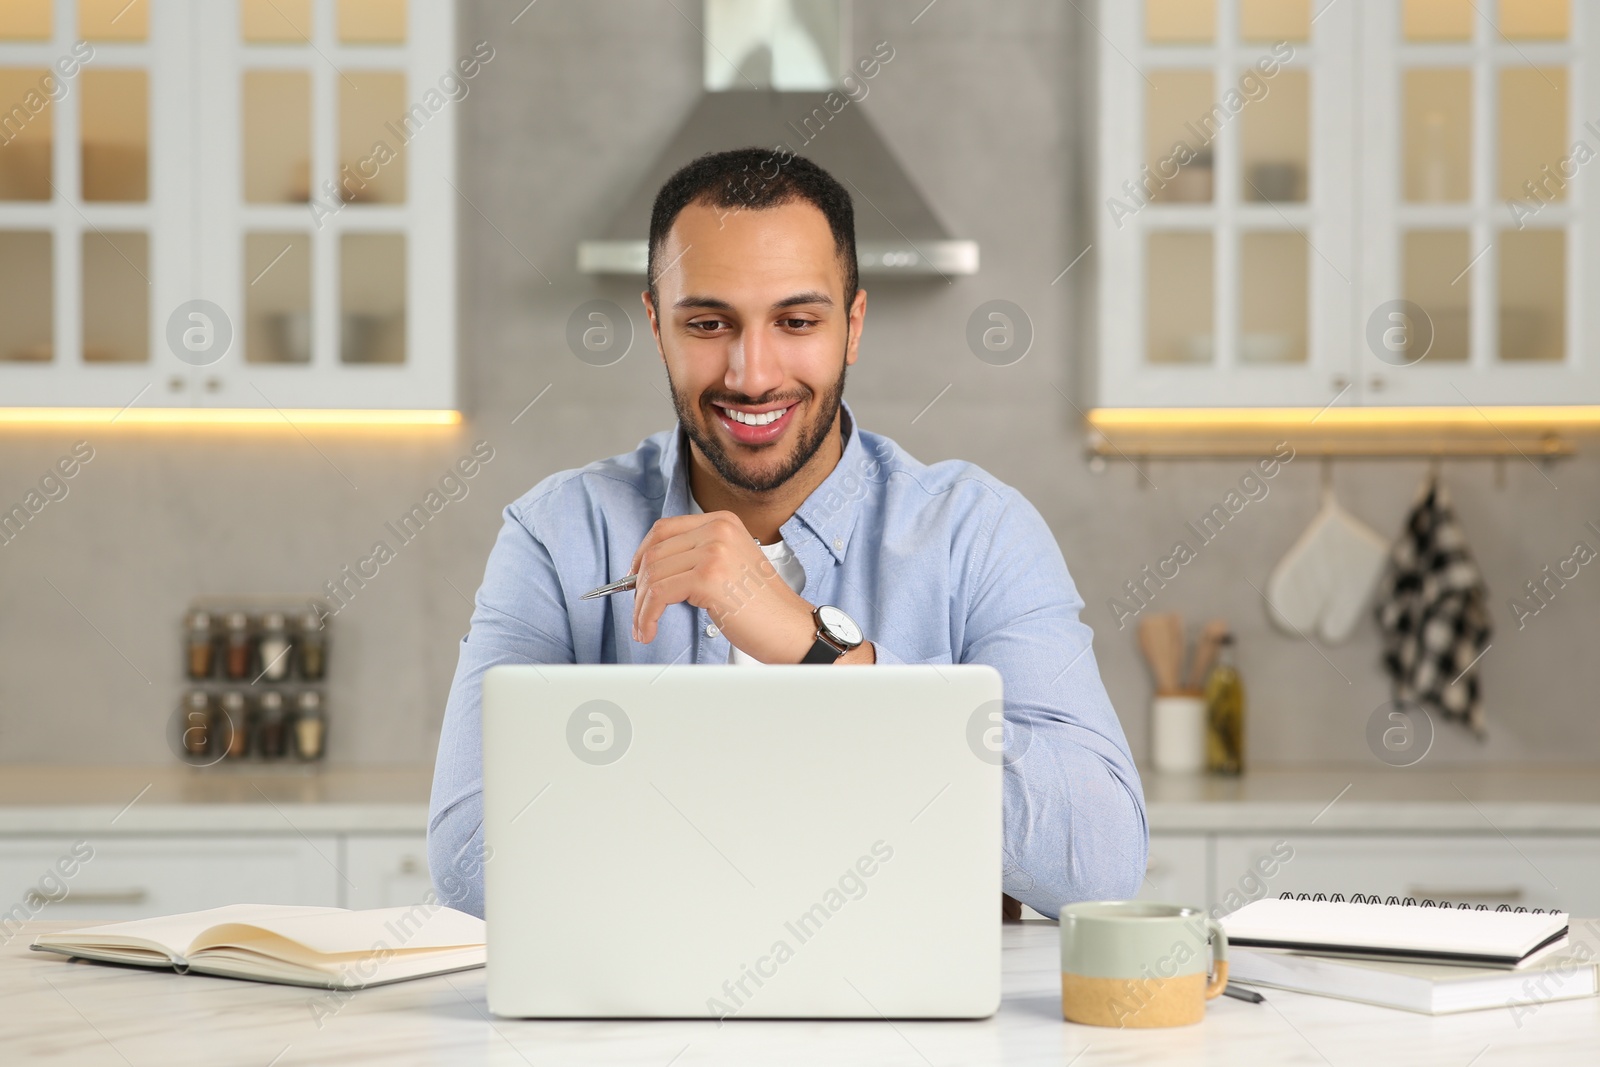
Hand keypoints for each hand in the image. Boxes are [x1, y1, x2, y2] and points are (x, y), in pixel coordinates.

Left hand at [629, 511, 814, 662]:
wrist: (791, 628)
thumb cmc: (763, 607)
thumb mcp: (730, 566)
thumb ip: (696, 557)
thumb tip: (648, 571)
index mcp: (723, 521)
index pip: (664, 529)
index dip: (641, 554)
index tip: (634, 579)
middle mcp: (718, 529)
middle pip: (654, 552)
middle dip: (638, 587)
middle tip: (638, 612)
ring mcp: (714, 551)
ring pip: (652, 574)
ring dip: (641, 607)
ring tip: (643, 627)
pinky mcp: (709, 577)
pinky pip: (660, 594)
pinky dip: (647, 615)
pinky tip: (649, 630)